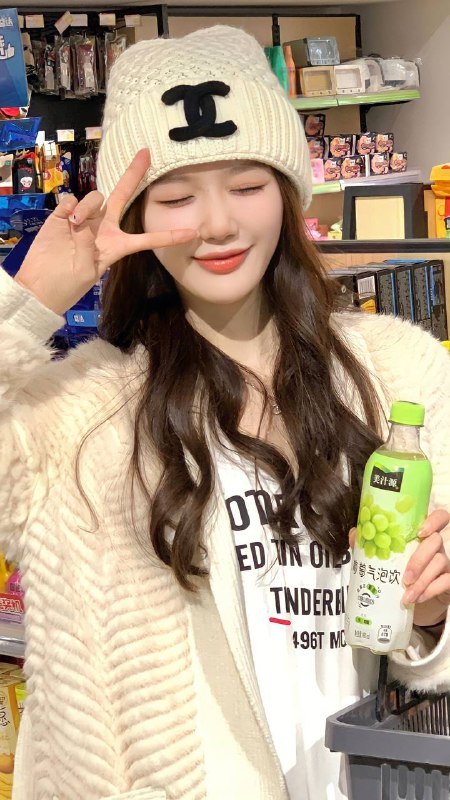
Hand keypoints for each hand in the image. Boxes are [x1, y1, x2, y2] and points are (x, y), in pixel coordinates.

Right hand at [14, 149, 196, 315]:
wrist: (40, 286)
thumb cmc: (68, 285)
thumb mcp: (87, 272)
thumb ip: (89, 246)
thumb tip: (81, 219)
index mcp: (117, 245)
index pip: (148, 239)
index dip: (169, 236)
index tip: (193, 233)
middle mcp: (104, 227)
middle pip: (122, 195)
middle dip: (133, 174)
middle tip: (146, 153)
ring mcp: (84, 218)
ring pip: (95, 198)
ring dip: (88, 207)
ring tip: (76, 224)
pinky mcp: (63, 214)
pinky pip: (71, 199)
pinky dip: (70, 207)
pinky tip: (65, 220)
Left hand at [349, 509, 449, 628]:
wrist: (410, 601)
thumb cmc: (395, 572)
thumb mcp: (382, 558)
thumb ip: (369, 544)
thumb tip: (355, 533)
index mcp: (421, 534)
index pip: (439, 518)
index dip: (434, 520)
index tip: (420, 531)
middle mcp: (435, 546)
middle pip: (436, 541)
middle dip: (419, 560)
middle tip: (404, 577)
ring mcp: (444, 563)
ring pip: (439, 563)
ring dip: (422, 580)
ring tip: (407, 594)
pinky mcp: (448, 581)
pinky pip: (445, 582)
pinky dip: (430, 591)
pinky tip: (416, 598)